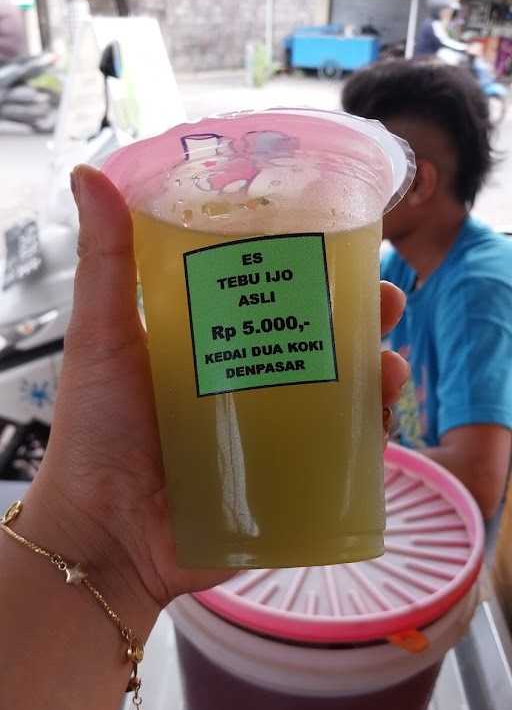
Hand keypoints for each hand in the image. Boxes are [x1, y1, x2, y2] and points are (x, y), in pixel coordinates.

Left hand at [23, 167, 407, 625]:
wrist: (102, 536)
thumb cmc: (94, 436)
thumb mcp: (102, 338)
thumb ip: (105, 263)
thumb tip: (91, 173)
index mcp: (212, 345)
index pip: (276, 295)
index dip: (315, 270)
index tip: (346, 245)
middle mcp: (247, 386)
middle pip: (321, 342)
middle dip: (363, 321)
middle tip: (386, 304)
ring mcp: (270, 436)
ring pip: (341, 398)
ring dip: (379, 377)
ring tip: (391, 369)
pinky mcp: (284, 484)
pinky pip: (339, 460)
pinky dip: (369, 442)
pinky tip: (382, 427)